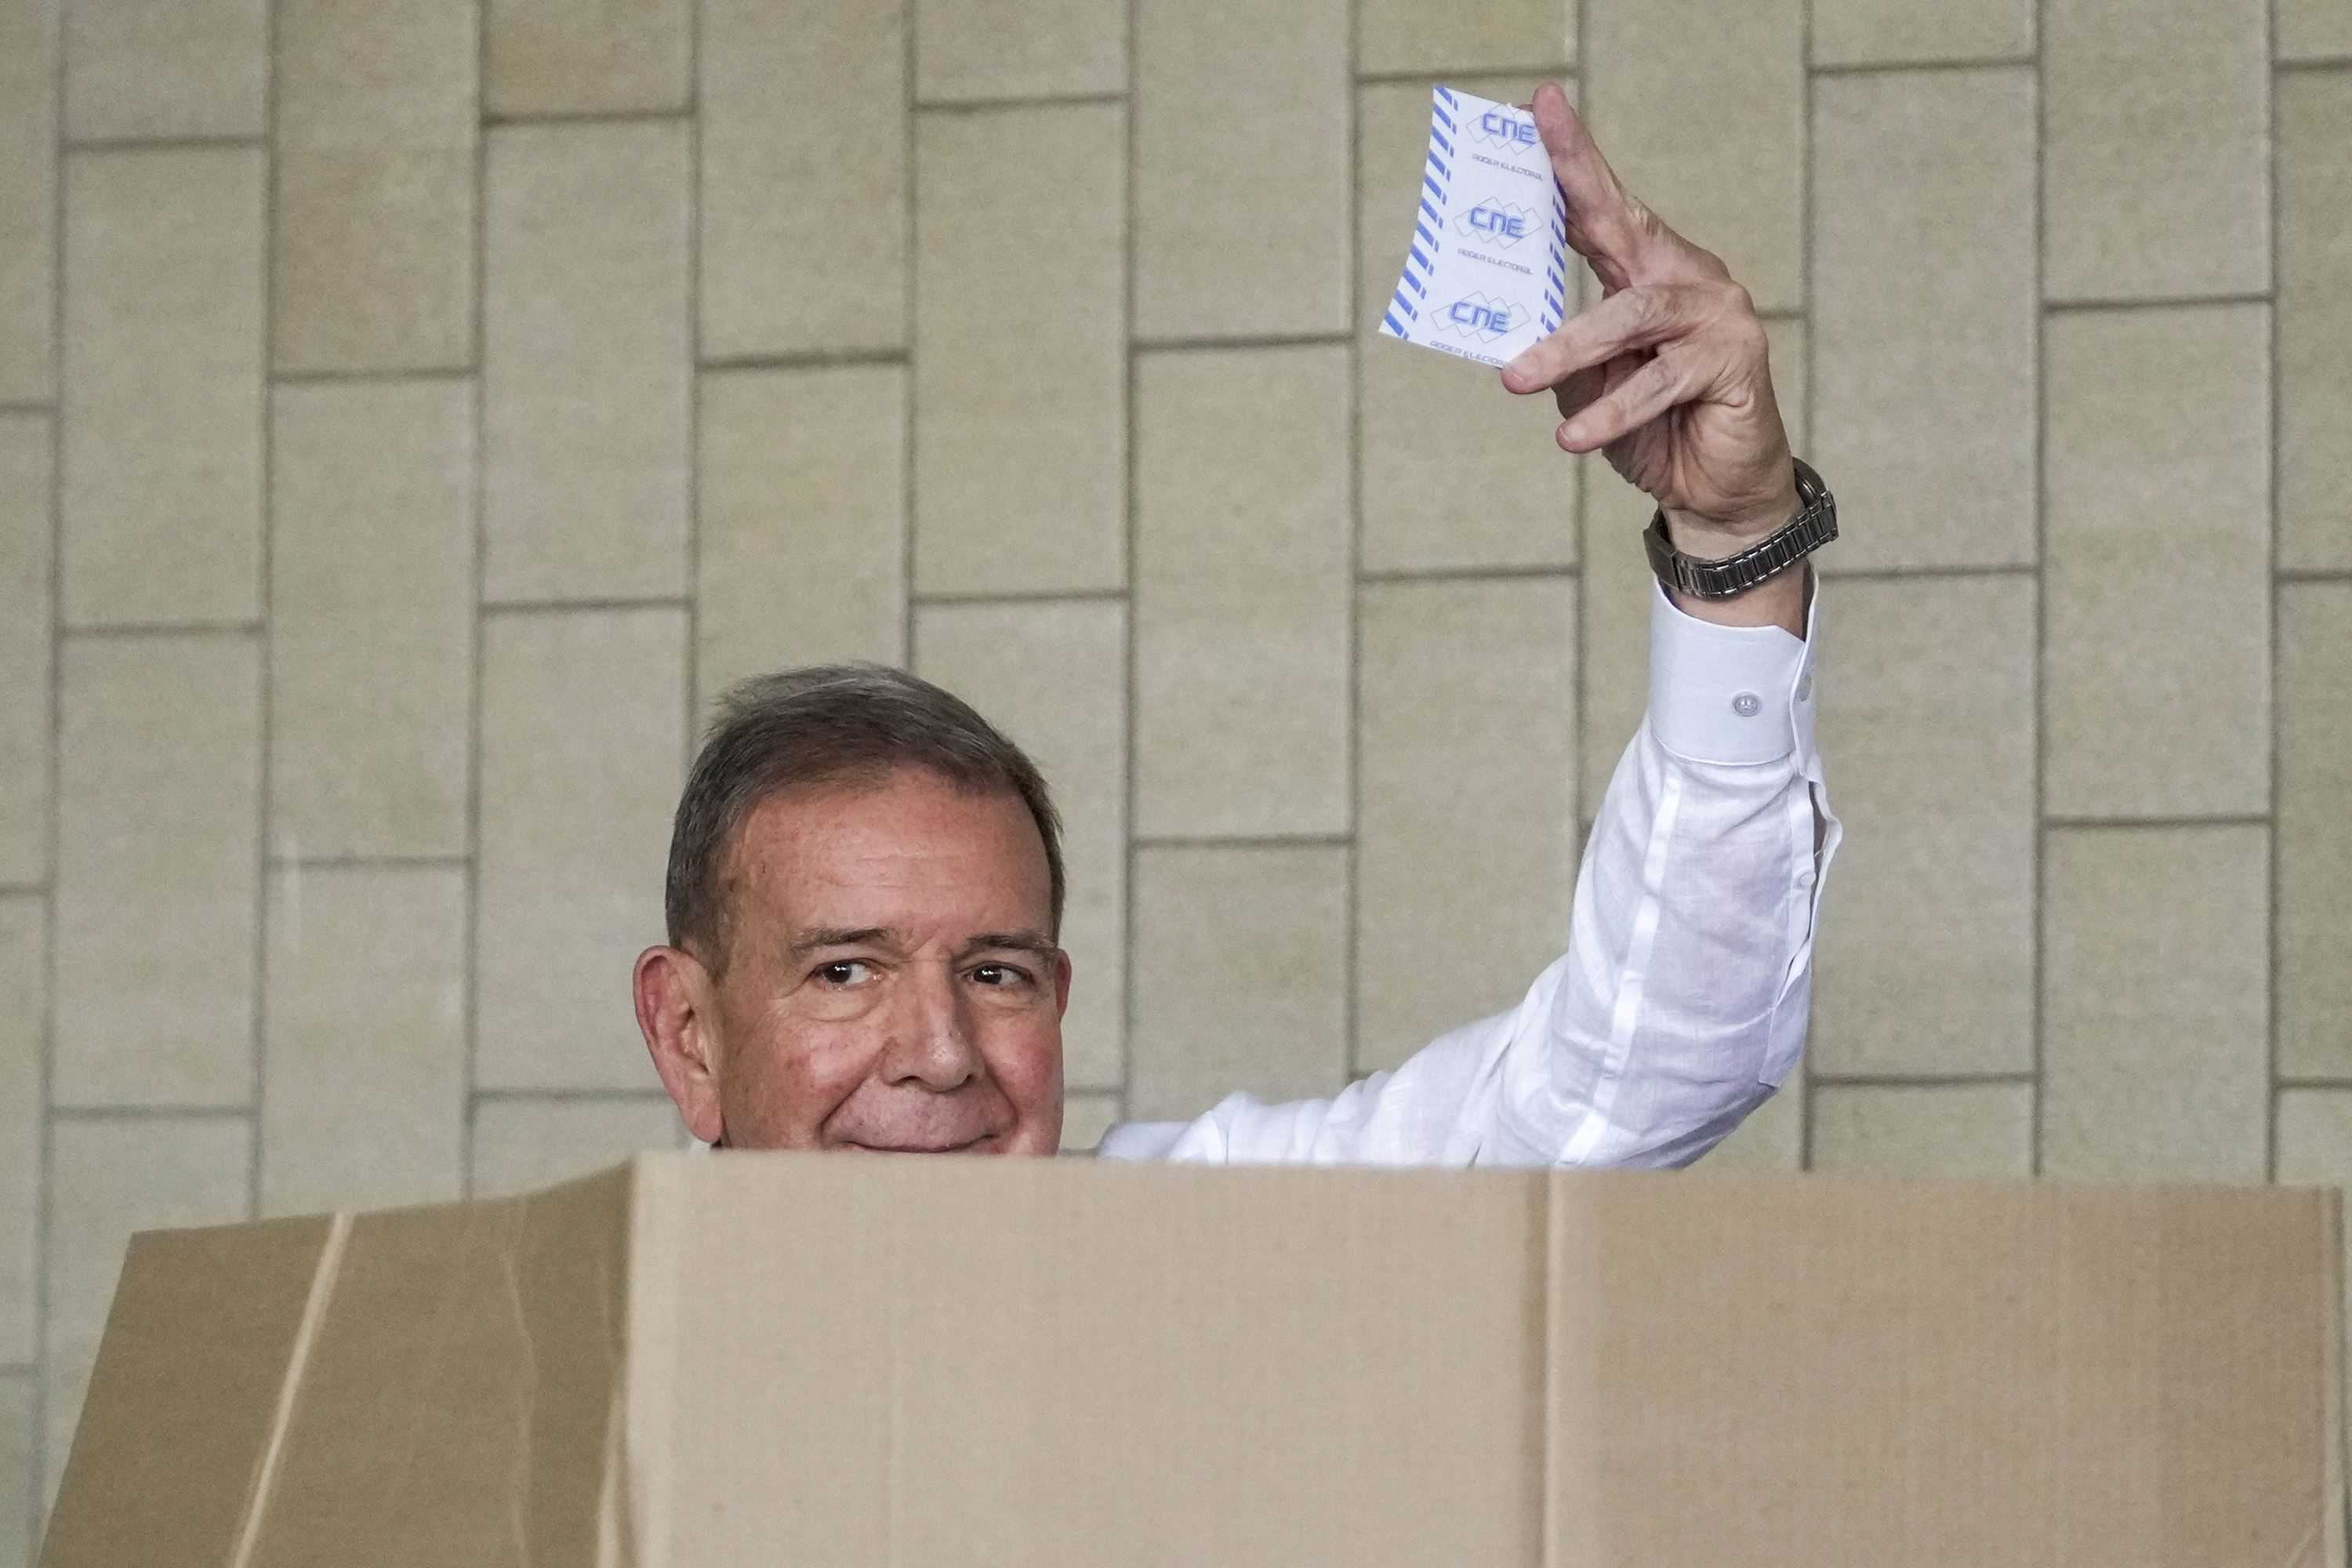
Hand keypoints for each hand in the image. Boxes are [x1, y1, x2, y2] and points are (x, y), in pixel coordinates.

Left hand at [1499, 83, 1796, 554]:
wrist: (1715, 494)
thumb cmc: (1652, 429)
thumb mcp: (1589, 385)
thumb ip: (1561, 350)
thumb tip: (1510, 336)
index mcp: (1647, 271)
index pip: (1602, 208)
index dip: (1571, 160)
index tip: (1536, 107)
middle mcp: (1686, 278)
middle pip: (1624, 222)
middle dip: (1578, 180)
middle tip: (1535, 150)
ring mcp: (1717, 314)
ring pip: (1632, 314)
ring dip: (1569, 346)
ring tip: (1515, 380)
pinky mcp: (1734, 361)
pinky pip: (1659, 381)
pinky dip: (1612, 410)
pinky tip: (1573, 437)